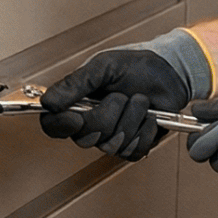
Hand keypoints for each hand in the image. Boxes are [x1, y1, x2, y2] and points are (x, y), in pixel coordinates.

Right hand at [38, 31, 210, 160]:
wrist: (169, 73)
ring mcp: (112, 138)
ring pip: (111, 146)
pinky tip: (150, 117)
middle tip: (121, 96)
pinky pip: (133, 151)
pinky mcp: (133, 147)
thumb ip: (74, 84)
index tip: (77, 118)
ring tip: (139, 101)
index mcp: (77, 104)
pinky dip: (145, 131)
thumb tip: (48, 102)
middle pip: (85, 138)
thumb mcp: (102, 67)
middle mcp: (91, 124)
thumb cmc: (136, 66)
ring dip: (131, 119)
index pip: (53, 125)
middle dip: (108, 115)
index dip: (61, 126)